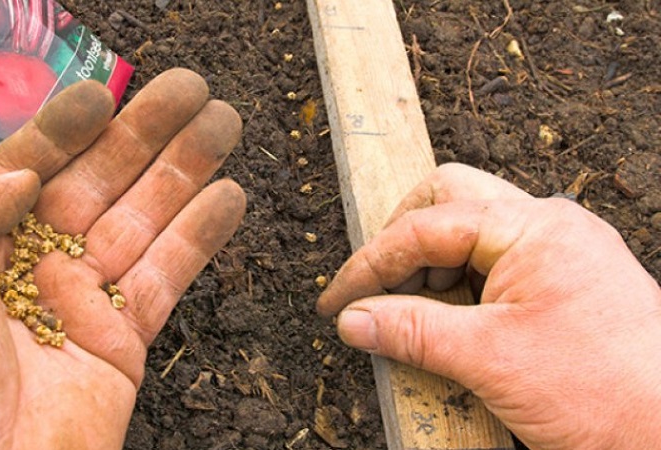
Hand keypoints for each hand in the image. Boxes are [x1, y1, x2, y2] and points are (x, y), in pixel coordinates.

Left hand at [0, 69, 244, 447]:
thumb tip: (20, 176)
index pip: (30, 172)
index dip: (68, 130)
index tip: (103, 95)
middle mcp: (28, 271)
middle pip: (98, 186)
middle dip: (145, 135)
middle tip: (189, 92)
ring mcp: (77, 308)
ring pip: (143, 223)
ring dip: (185, 173)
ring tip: (222, 125)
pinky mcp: (119, 347)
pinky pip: (166, 281)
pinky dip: (200, 239)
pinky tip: (226, 198)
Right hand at [318, 163, 660, 449]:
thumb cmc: (604, 394)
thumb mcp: (489, 359)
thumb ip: (412, 331)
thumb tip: (353, 319)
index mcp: (534, 227)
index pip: (427, 224)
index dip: (372, 263)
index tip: (339, 300)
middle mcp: (548, 226)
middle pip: (448, 201)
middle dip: (401, 242)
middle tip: (374, 289)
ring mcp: (558, 253)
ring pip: (468, 232)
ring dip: (429, 268)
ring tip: (409, 317)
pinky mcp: (561, 283)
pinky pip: (492, 264)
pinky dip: (457, 287)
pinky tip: (446, 325)